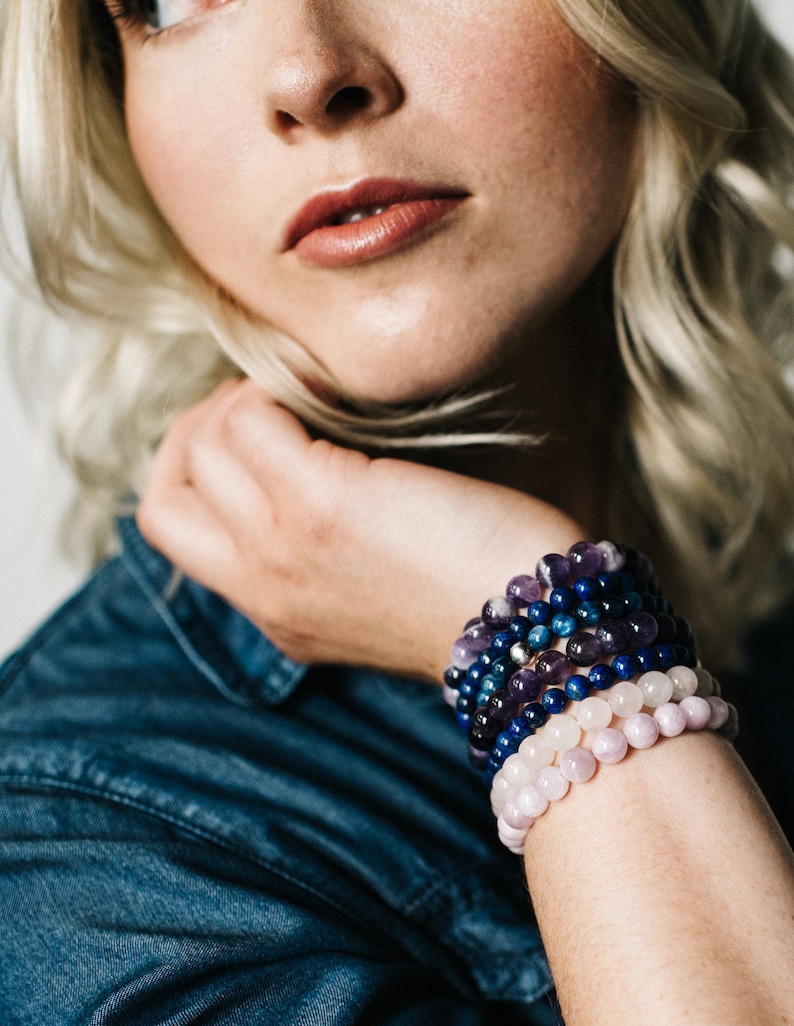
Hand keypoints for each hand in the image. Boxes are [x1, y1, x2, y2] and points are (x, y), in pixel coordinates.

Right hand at [137, 379, 586, 681]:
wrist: (540, 631)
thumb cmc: (489, 597)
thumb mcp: (383, 594)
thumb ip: (332, 553)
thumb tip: (320, 463)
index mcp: (278, 616)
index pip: (178, 534)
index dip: (199, 473)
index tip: (252, 439)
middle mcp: (264, 589)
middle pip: (164, 496)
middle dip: (195, 435)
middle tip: (262, 408)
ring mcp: (282, 546)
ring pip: (201, 447)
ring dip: (243, 402)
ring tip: (306, 396)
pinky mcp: (319, 504)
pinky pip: (250, 417)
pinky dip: (278, 387)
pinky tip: (335, 391)